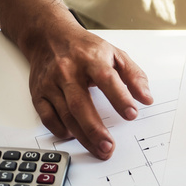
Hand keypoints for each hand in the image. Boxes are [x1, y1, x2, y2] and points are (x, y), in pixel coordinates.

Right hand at [26, 21, 152, 159]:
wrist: (48, 36)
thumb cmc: (85, 48)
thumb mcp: (115, 54)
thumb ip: (134, 76)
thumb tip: (146, 98)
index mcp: (90, 58)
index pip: (106, 78)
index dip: (119, 97)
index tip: (132, 114)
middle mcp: (68, 71)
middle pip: (80, 103)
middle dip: (95, 129)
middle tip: (109, 146)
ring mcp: (51, 83)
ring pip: (65, 114)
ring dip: (82, 136)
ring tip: (99, 149)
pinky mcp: (38, 93)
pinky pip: (47, 117)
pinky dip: (60, 130)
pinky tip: (74, 136)